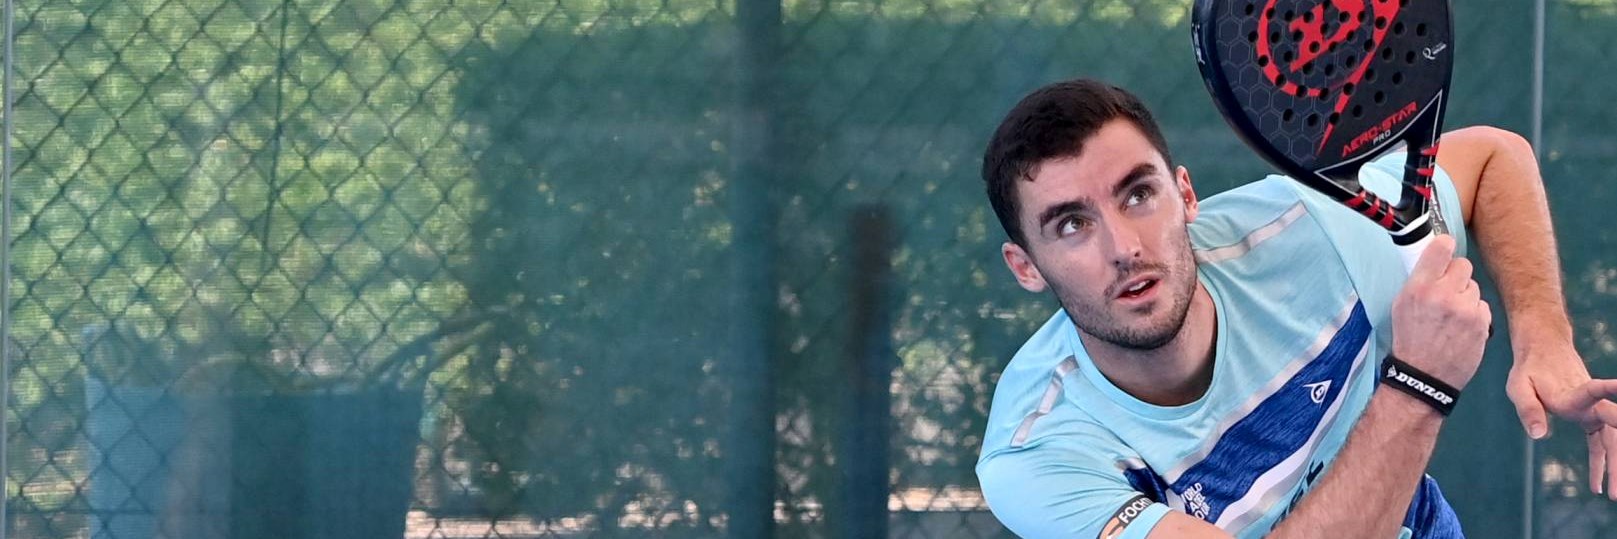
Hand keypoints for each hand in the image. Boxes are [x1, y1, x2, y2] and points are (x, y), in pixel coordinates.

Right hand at [1389, 235, 1491, 390]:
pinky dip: (1475, 314)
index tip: (1444, 251)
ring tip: (1453, 316)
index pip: (1441, 247)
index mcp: (1419, 287)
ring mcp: (1465, 308)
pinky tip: (1462, 327)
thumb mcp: (1401, 305)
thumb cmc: (1409, 340)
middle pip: (1463, 265)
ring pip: (1474, 287)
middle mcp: (1443, 294)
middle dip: (1456, 276)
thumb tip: (1434, 258)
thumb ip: (1419, 281)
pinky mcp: (1481, 322)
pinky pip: (1482, 305)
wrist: (1423, 376)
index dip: (1444, 247)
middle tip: (1447, 291)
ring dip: (1466, 296)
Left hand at [1506, 342, 1616, 498]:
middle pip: (1612, 431)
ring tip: (1612, 494)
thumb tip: (1539, 436)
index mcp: (1572, 393)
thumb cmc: (1529, 369)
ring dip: (1613, 467)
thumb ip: (1528, 409)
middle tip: (1616, 490)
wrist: (1544, 349)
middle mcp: (1589, 402)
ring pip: (1611, 440)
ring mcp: (1593, 409)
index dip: (1610, 389)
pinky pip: (1600, 442)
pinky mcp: (1590, 415)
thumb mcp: (1518, 387)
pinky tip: (1596, 485)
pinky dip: (1601, 461)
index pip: (1595, 392)